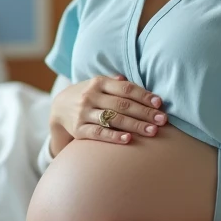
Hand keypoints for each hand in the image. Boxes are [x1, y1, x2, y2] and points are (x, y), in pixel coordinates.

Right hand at [49, 75, 167, 145]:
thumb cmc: (88, 95)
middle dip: (144, 112)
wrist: (58, 108)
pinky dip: (114, 136)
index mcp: (98, 82)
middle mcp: (90, 96)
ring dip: (135, 125)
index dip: (144, 96)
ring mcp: (84, 113)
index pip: (126, 88)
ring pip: (113, 119)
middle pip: (123, 104)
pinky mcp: (79, 129)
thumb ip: (116, 82)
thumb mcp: (98, 84)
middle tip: (162, 120)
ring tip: (152, 131)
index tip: (159, 104)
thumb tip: (132, 80)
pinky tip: (128, 139)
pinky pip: (99, 133)